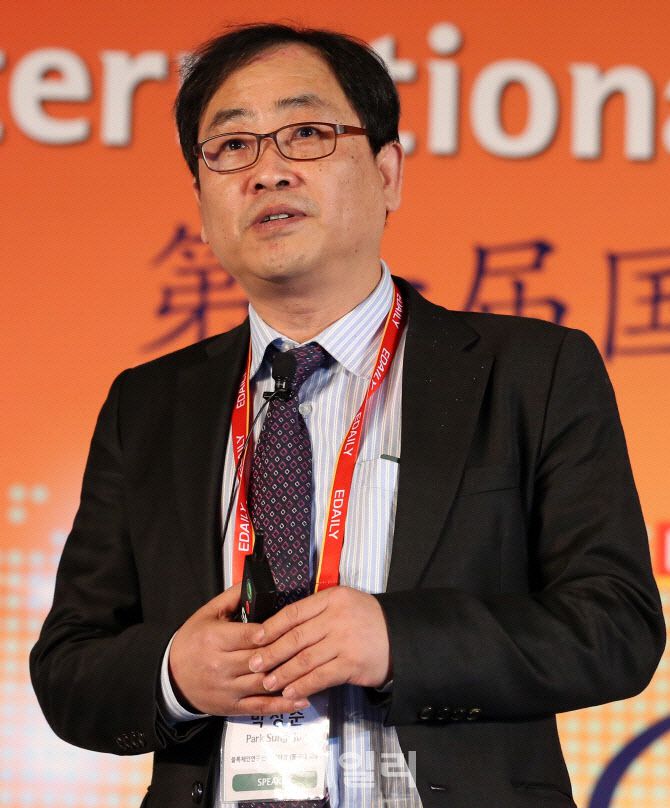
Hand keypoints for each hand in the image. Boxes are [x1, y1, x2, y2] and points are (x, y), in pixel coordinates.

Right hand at [168, 583, 309, 715]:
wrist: (170, 677)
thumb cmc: (193, 640)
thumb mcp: (208, 613)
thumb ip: (232, 597)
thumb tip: (255, 581)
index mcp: (216, 639)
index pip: (252, 635)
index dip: (275, 631)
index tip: (295, 626)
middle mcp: (222, 665)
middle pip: (261, 659)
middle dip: (286, 653)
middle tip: (312, 645)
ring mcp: (228, 689)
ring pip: (263, 683)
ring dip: (290, 678)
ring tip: (315, 671)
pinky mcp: (231, 707)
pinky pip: (260, 707)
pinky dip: (282, 704)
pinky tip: (302, 698)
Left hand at [247, 586, 391, 699]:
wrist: (401, 636)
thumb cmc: (368, 620)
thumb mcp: (344, 603)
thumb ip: (318, 611)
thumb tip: (283, 628)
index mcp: (331, 598)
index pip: (294, 612)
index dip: (271, 627)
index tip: (255, 638)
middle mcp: (336, 617)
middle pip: (296, 637)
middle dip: (271, 653)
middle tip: (254, 664)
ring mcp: (345, 641)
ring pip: (305, 659)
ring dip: (284, 673)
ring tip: (269, 682)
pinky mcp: (352, 664)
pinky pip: (321, 677)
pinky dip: (303, 686)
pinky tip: (291, 692)